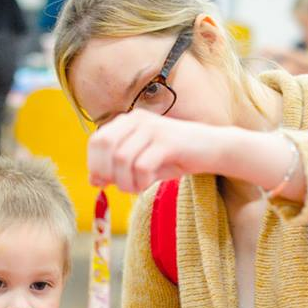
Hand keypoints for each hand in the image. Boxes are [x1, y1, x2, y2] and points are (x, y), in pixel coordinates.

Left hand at [87, 109, 226, 192]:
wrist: (213, 148)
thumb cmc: (177, 156)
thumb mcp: (143, 160)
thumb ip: (118, 167)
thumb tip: (94, 180)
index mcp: (128, 121)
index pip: (97, 140)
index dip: (94, 164)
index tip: (101, 182)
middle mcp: (137, 120)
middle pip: (105, 147)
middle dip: (106, 172)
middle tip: (119, 186)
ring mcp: (153, 129)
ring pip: (122, 159)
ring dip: (125, 181)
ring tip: (136, 188)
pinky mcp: (167, 142)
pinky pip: (142, 166)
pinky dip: (140, 182)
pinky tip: (147, 185)